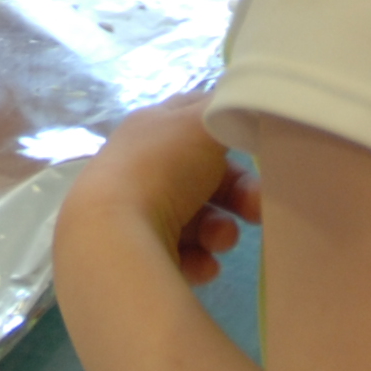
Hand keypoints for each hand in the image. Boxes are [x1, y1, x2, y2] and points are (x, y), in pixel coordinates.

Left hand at [67, 95, 265, 287]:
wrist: (113, 237)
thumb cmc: (161, 169)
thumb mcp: (201, 123)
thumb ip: (227, 110)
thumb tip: (240, 107)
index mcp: (152, 129)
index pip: (193, 118)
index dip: (226, 127)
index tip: (256, 144)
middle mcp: (143, 169)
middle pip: (207, 179)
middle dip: (240, 194)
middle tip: (257, 211)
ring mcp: (139, 214)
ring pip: (200, 221)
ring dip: (220, 231)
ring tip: (218, 240)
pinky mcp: (139, 256)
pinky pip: (184, 257)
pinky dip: (199, 260)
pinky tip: (201, 263)